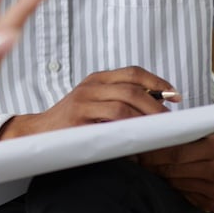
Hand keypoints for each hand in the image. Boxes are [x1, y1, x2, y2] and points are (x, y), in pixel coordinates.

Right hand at [0, 65, 179, 139]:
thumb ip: (121, 99)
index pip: (132, 72)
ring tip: (160, 131)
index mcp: (97, 79)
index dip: (157, 81)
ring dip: (145, 119)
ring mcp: (82, 104)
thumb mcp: (95, 102)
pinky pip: (108, 126)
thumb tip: (160, 103)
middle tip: (172, 119)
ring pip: (122, 107)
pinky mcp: (77, 123)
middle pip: (131, 89)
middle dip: (156, 104)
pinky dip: (127, 132)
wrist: (38, 133)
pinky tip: (138, 140)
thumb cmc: (71, 121)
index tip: (175, 95)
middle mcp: (89, 87)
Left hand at [135, 127, 213, 212]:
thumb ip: (185, 132)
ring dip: (163, 176)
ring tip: (155, 166)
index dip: (154, 153)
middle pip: (173, 171)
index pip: (176, 153)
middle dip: (153, 165)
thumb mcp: (209, 129)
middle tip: (139, 159)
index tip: (139, 150)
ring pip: (176, 184)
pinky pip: (185, 195)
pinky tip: (176, 177)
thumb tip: (151, 134)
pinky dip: (176, 186)